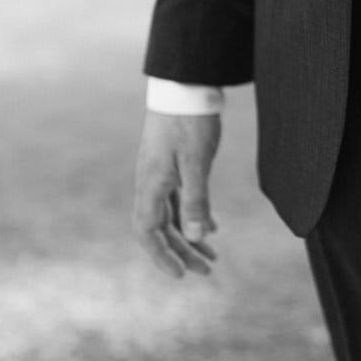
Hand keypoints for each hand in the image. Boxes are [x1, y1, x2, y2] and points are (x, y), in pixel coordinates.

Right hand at [132, 111, 220, 277]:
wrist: (185, 85)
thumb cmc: (190, 121)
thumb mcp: (196, 162)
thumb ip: (195, 200)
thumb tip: (194, 237)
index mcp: (151, 184)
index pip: (148, 232)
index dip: (162, 256)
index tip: (182, 275)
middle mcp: (150, 182)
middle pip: (161, 228)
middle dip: (182, 252)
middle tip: (207, 270)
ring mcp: (160, 174)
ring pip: (170, 215)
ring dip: (188, 237)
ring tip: (211, 256)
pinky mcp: (171, 165)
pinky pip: (178, 199)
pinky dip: (192, 215)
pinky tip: (209, 227)